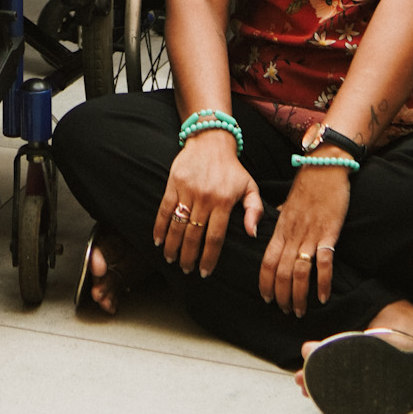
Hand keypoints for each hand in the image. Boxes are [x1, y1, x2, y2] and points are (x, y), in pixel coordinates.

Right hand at [153, 130, 262, 279]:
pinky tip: (158, 241)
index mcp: (224, 202)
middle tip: (186, 269)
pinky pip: (165, 208)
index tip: (204, 272)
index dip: (208, 258)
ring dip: (173, 246)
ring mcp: (187, 190)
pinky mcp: (174, 182)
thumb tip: (252, 234)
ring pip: (178, 225)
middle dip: (188, 257)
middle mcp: (205, 197)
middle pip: (194, 235)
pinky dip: (159, 226)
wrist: (211, 140)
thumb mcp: (250, 187)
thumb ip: (254, 210)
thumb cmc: (232, 168)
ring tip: (171, 259)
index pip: (214, 238)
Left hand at [259, 164, 351, 314]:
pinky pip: (324, 261)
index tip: (266, 299)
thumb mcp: (288, 204)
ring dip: (299, 295)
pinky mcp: (328, 232)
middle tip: (286, 312)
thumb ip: (282, 222)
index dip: (265, 282)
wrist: (324, 165)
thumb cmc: (307, 186)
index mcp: (280, 228)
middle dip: (282, 295)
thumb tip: (275, 232)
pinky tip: (322, 296)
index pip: (267, 261)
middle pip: (281, 271)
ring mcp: (310, 234)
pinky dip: (322, 281)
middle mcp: (292, 234)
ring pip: (299, 271)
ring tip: (300, 311)